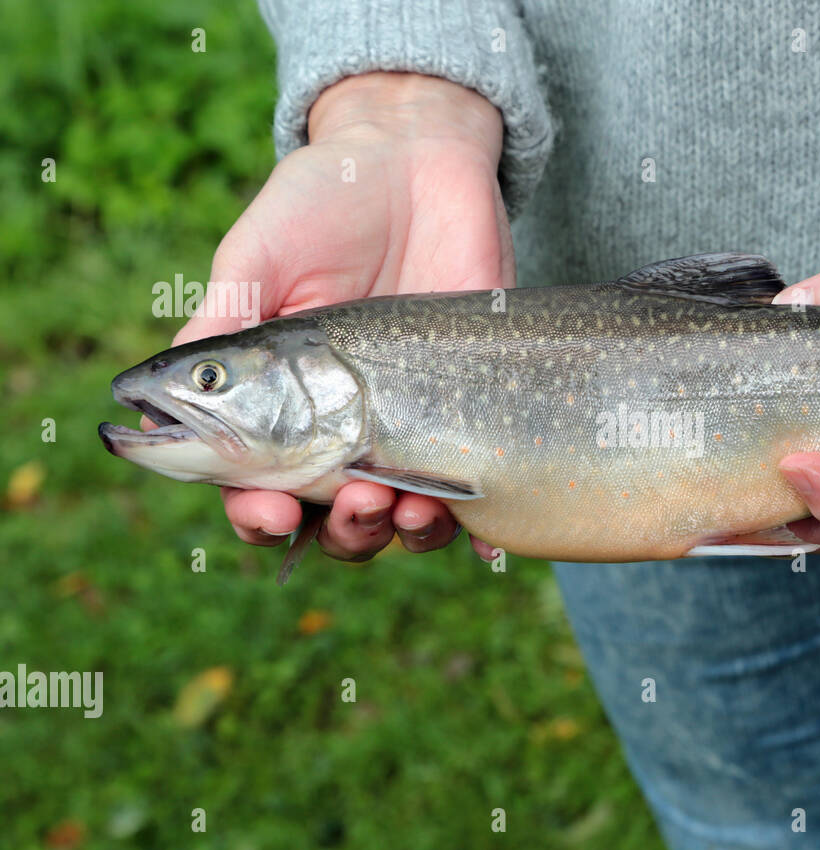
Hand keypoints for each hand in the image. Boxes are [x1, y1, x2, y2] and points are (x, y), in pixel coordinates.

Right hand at [168, 73, 511, 561]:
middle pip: (331, 518)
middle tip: (350, 503)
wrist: (420, 158)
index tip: (265, 509)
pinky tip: (483, 539)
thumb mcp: (262, 256)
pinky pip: (474, 487)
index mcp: (275, 402)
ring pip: (399, 517)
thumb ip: (226, 325)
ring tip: (403, 507)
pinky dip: (478, 527)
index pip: (255, 483)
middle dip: (337, 531)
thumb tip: (155, 398)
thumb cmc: (324, 201)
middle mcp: (341, 426)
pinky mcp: (468, 407)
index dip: (253, 512)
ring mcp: (409, 422)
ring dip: (399, 533)